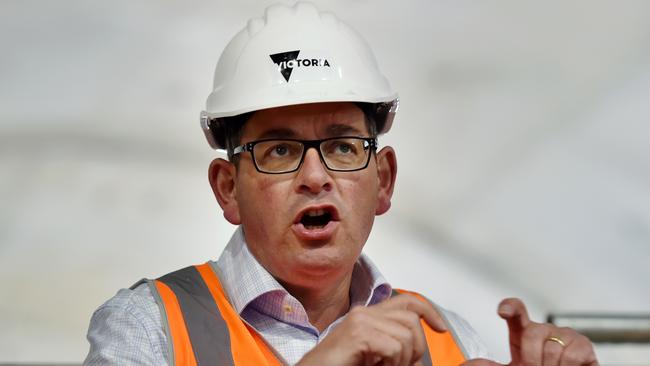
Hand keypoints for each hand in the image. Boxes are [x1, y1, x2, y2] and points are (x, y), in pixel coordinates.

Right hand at [296, 294, 447, 365]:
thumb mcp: (374, 356)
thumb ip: (394, 348)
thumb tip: (421, 351)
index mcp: (369, 316)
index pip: (407, 301)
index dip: (429, 311)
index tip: (441, 328)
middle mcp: (364, 312)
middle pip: (411, 320)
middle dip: (416, 348)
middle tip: (398, 365)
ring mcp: (360, 321)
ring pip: (406, 335)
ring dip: (402, 360)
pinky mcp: (357, 333)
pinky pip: (394, 347)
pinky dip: (392, 364)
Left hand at [463, 298, 598, 365]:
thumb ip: (495, 364)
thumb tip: (476, 363)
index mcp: (524, 333)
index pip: (516, 311)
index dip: (509, 307)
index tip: (502, 311)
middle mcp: (544, 330)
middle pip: (533, 333)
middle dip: (531, 357)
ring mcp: (564, 335)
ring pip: (552, 347)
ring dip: (549, 365)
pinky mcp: (583, 345)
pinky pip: (571, 354)